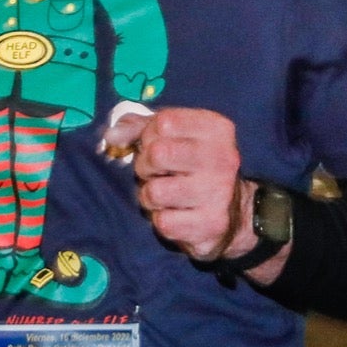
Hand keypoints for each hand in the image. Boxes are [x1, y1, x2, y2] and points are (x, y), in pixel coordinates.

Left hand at [100, 106, 247, 262]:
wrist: (233, 212)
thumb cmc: (194, 166)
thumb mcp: (175, 136)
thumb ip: (140, 127)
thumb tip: (112, 137)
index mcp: (216, 129)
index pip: (164, 122)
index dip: (149, 135)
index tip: (157, 145)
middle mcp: (222, 158)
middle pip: (157, 154)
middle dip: (145, 166)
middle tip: (156, 173)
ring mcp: (219, 193)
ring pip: (154, 192)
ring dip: (150, 196)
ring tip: (166, 195)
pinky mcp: (211, 224)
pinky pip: (162, 222)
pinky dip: (162, 220)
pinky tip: (177, 214)